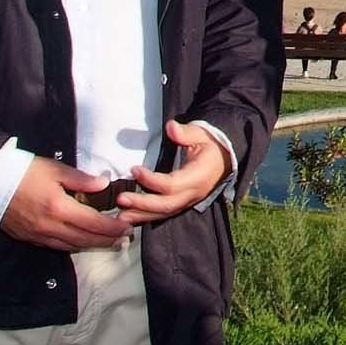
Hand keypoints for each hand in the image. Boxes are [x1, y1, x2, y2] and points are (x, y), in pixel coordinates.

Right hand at [0, 156, 132, 250]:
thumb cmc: (24, 171)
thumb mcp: (55, 169)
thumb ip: (81, 179)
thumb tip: (103, 185)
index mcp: (59, 208)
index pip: (92, 223)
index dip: (111, 228)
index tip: (126, 227)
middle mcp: (50, 227)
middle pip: (84, 239)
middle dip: (106, 240)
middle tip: (123, 239)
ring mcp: (39, 235)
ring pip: (71, 246)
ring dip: (91, 246)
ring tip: (108, 243)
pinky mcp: (29, 238)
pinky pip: (56, 246)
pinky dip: (73, 246)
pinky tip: (81, 242)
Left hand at [115, 120, 233, 225]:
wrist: (225, 157)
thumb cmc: (211, 144)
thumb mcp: (201, 133)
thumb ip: (186, 132)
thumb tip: (171, 127)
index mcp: (199, 176)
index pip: (172, 184)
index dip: (151, 180)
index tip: (134, 169)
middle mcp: (194, 193)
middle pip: (166, 204)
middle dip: (142, 204)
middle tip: (121, 199)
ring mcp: (189, 201)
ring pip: (164, 213)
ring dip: (141, 215)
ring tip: (120, 217)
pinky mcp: (183, 203)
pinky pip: (165, 213)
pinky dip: (147, 216)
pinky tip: (131, 217)